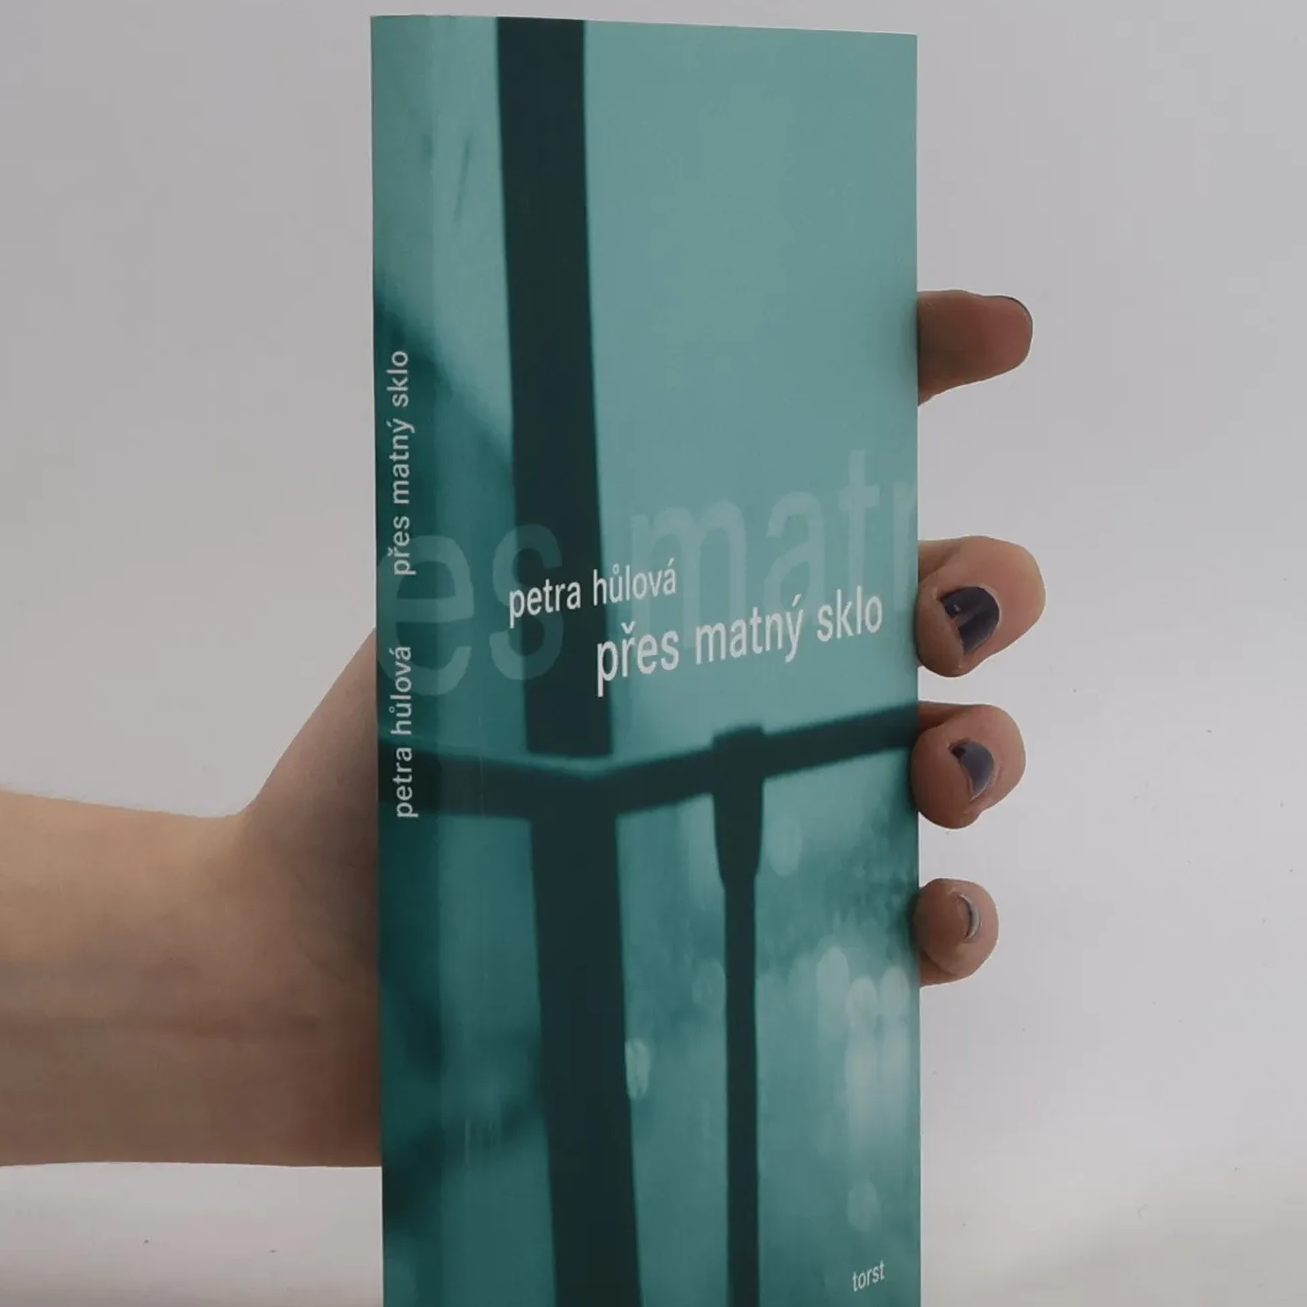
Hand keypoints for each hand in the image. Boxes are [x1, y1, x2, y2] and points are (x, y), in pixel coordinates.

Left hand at [234, 289, 1038, 1163]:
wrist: (307, 970)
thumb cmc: (372, 778)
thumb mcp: (449, 612)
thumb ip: (548, 513)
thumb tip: (638, 362)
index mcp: (687, 591)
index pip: (818, 462)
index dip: (920, 373)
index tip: (999, 335)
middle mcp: (750, 696)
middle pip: (927, 617)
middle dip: (985, 591)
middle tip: (944, 617)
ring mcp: (773, 823)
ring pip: (946, 765)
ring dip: (988, 749)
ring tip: (947, 765)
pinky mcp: (775, 950)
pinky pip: (908, 935)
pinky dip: (955, 924)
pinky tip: (936, 916)